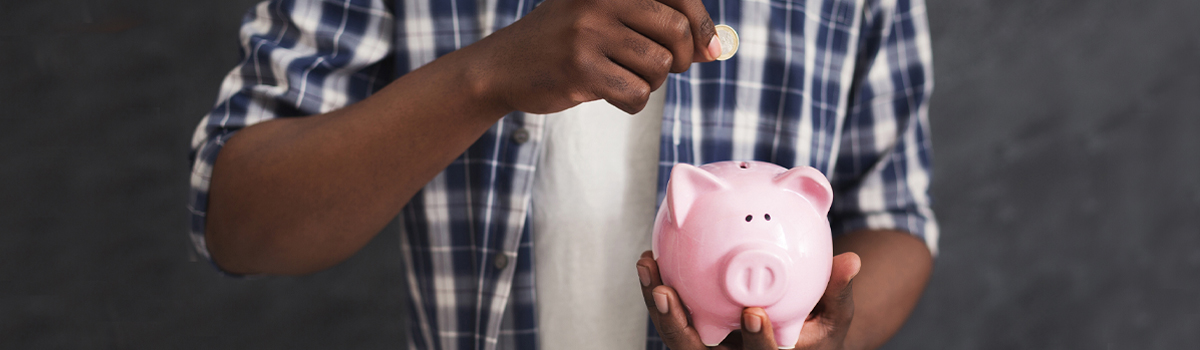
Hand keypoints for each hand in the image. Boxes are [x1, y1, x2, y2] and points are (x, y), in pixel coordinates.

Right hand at [471, 0, 720, 113]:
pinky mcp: (580, 68)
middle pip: (676, 33)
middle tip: (661, 69)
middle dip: (679, 60)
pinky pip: (636, 94)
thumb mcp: (608, 18)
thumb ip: (658, 27)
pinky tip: (610, 93)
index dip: (703, 25)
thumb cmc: (565, 42)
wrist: (503, 67)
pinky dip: (632, 101)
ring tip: (624, 77)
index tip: (710, 49)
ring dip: (650, 82)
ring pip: (658, 67)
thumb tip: (715, 47)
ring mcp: (589, 32)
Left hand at [636, 251, 861, 349]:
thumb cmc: (816, 330)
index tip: (752, 313)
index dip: (757, 340)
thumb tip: (852, 261)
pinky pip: (673, 317)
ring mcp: (712, 349)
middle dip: (679, 327)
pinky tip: (651, 261)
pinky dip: (660, 292)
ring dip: (659, 306)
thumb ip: (838, 291)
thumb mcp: (834, 317)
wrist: (795, 340)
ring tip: (649, 269)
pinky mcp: (696, 333)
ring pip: (677, 336)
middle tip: (668, 295)